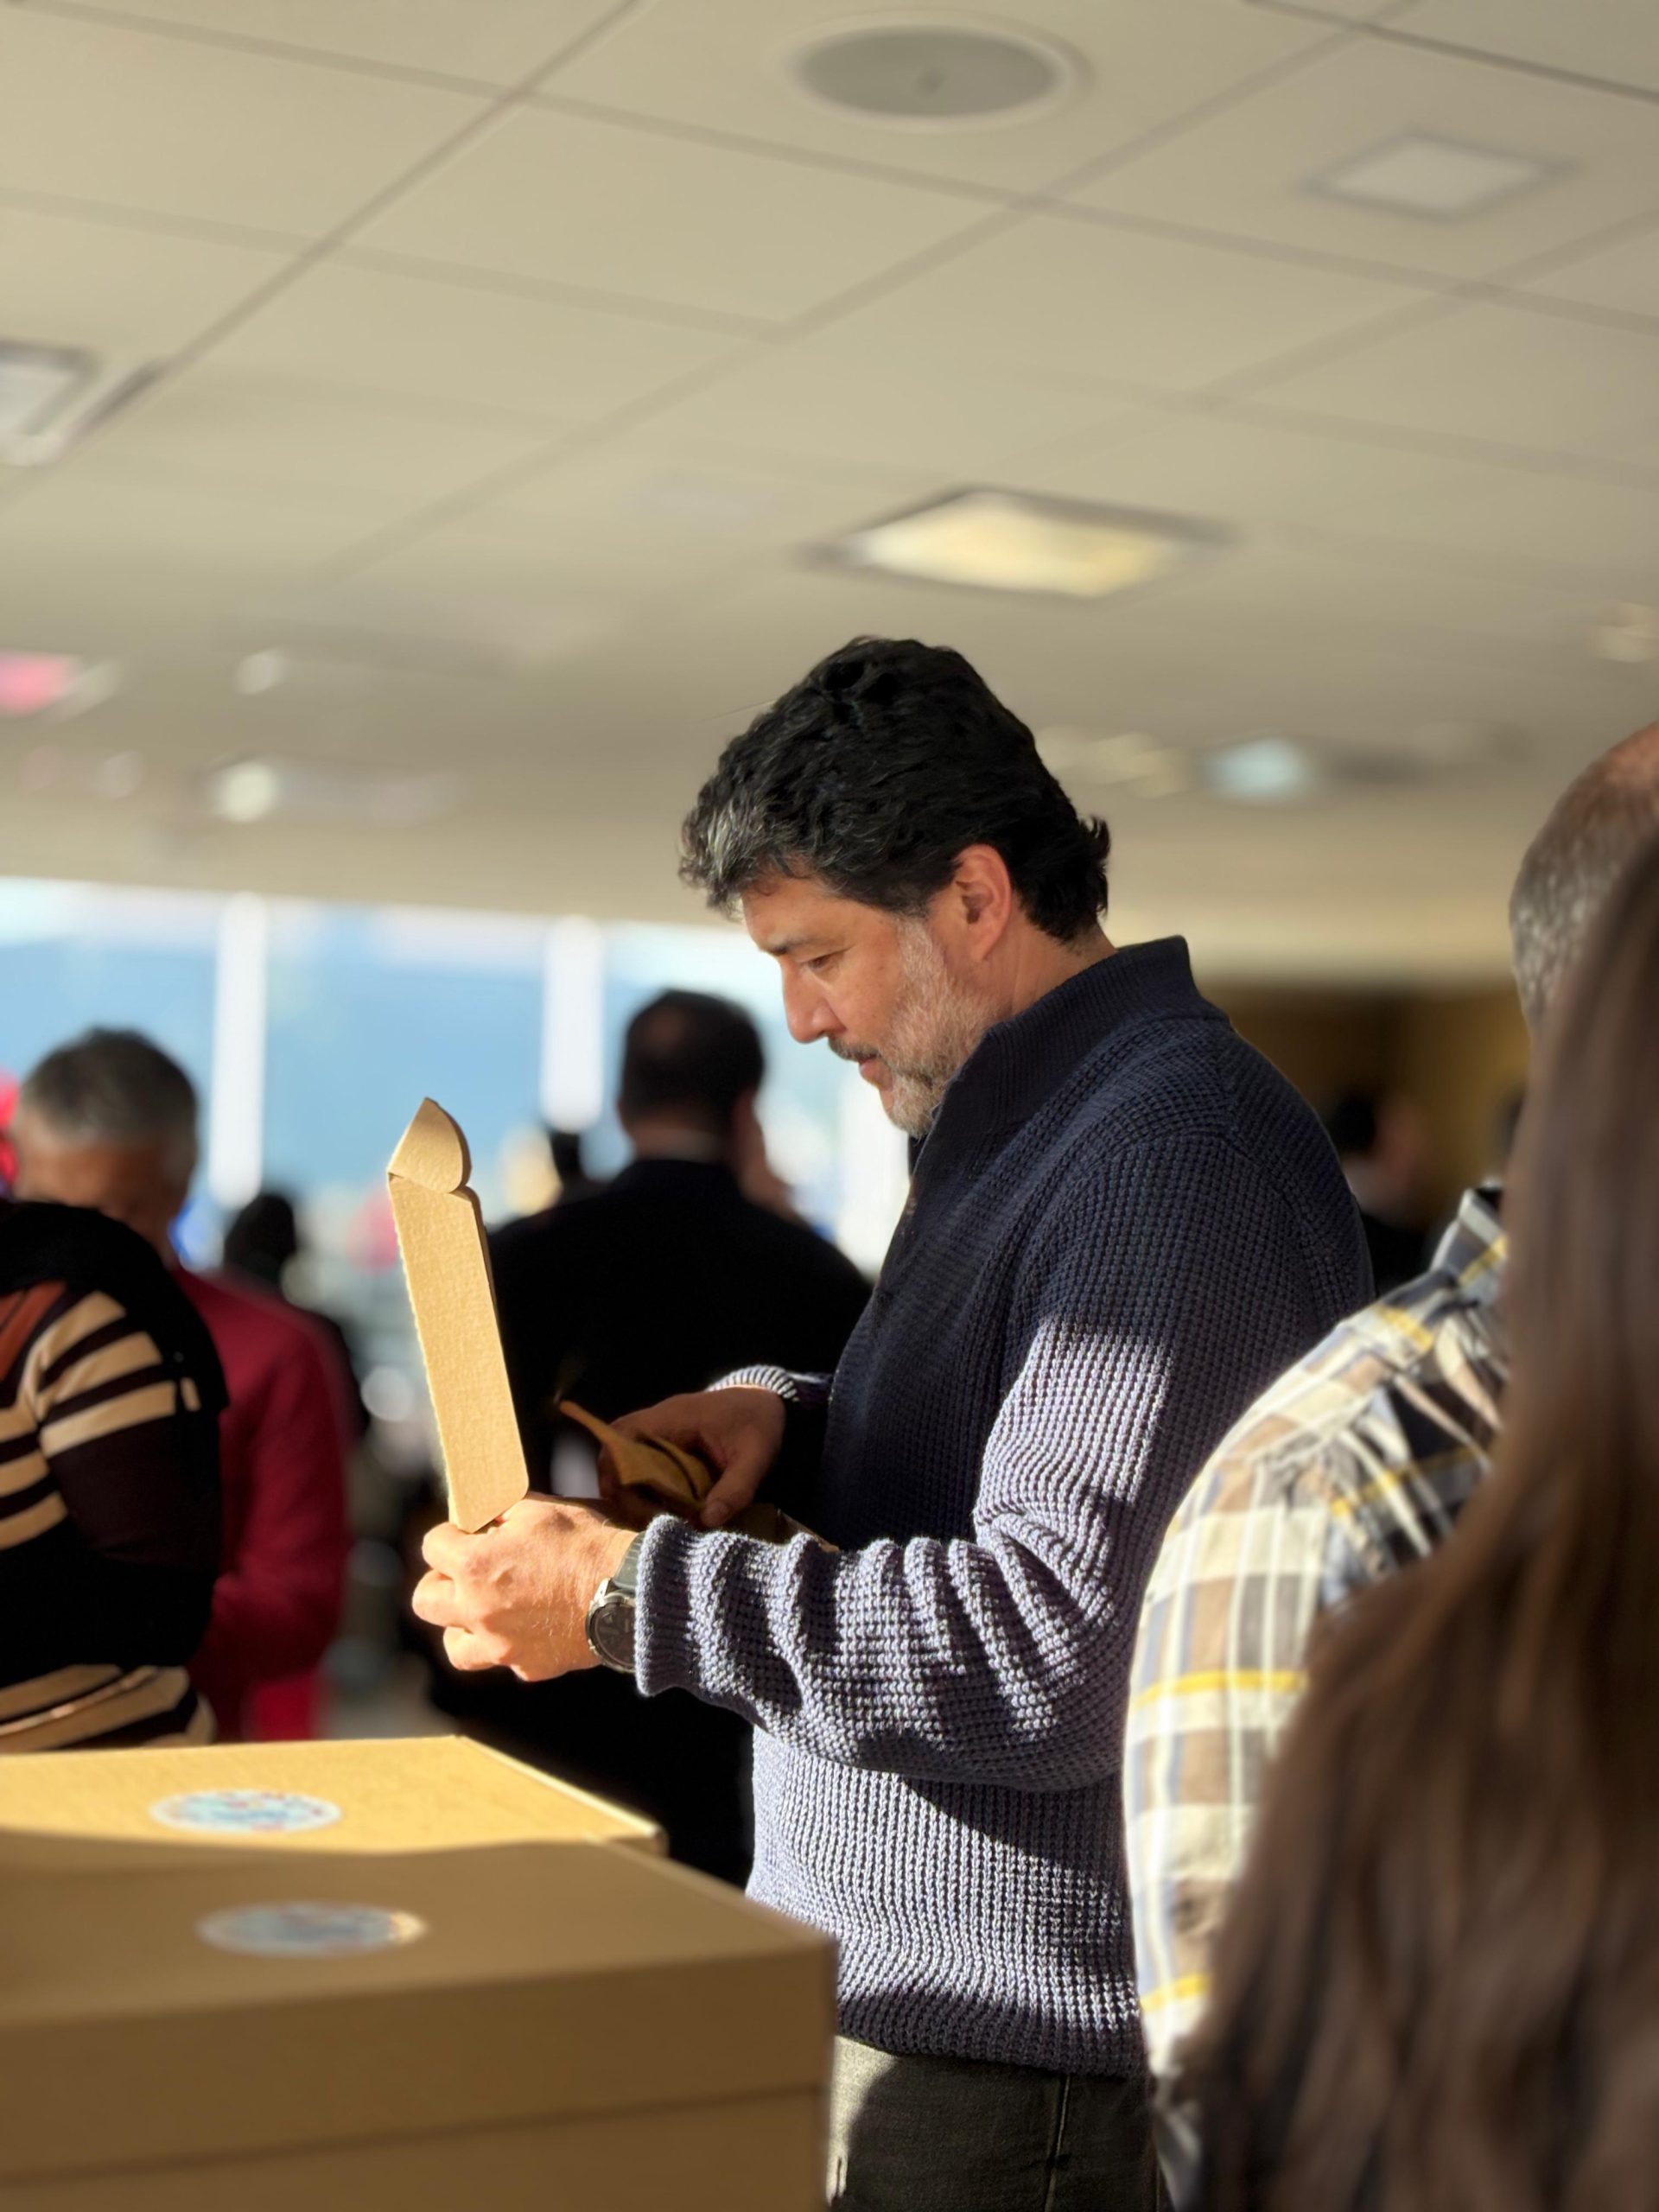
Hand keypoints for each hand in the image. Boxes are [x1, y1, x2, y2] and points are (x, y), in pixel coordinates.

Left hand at [412, 1495, 634, 1680]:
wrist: (630, 1594)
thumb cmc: (587, 1546)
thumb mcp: (543, 1510)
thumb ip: (505, 1513)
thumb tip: (489, 1518)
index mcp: (475, 1566)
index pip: (433, 1545)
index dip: (449, 1533)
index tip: (467, 1532)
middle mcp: (478, 1610)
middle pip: (426, 1600)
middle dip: (440, 1580)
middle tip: (464, 1572)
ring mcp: (500, 1645)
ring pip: (454, 1644)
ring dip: (462, 1624)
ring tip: (484, 1609)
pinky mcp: (527, 1666)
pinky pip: (503, 1659)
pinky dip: (508, 1644)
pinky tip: (528, 1626)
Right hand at [610, 1386, 785, 1529]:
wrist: (767, 1404)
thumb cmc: (760, 1424)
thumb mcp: (756, 1457)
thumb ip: (735, 1490)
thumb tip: (706, 1522)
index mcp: (674, 1417)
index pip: (622, 1437)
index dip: (617, 1471)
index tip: (637, 1506)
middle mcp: (658, 1422)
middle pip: (614, 1453)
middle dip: (623, 1491)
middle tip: (649, 1520)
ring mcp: (659, 1433)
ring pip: (625, 1462)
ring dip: (634, 1493)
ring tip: (658, 1519)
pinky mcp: (666, 1445)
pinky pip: (642, 1466)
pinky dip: (647, 1490)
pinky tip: (666, 1510)